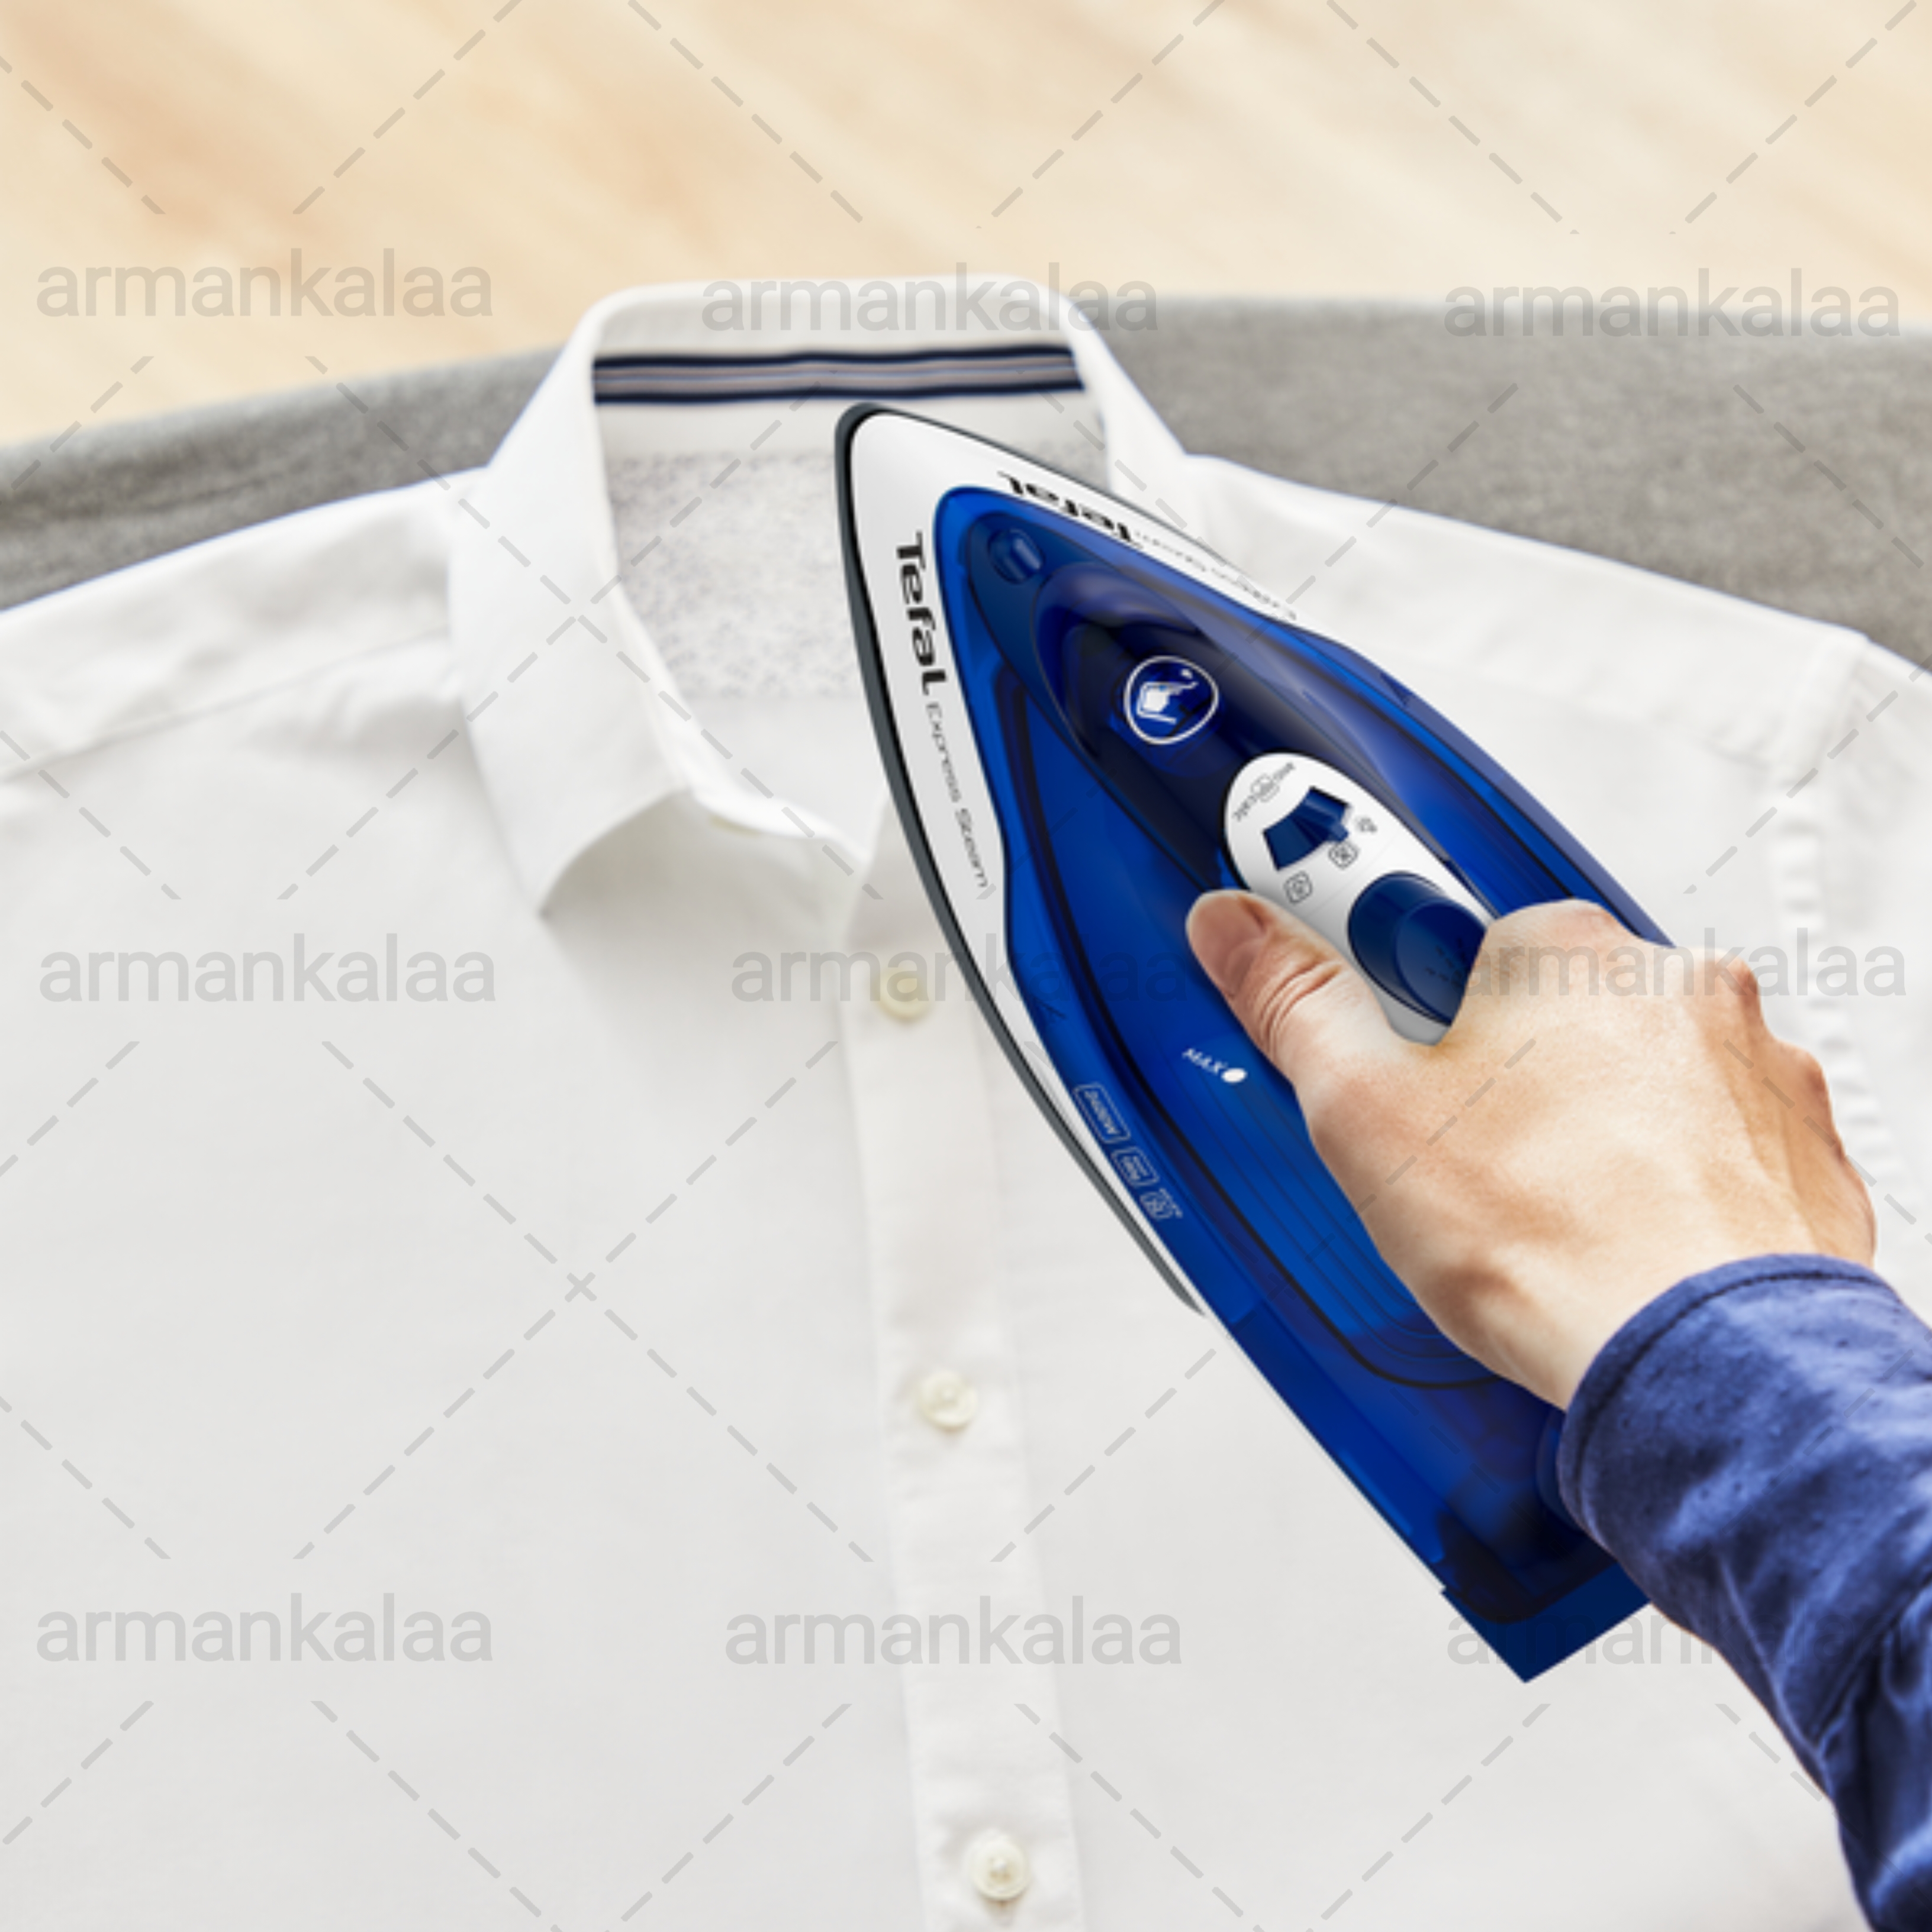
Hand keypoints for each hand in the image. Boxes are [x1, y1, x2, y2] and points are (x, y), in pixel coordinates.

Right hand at [1185, 893, 1875, 1406]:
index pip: (1458, 939)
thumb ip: (1296, 1004)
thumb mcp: (1367, 1114)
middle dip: (1503, 1074)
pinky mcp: (1797, 1150)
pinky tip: (1621, 1236)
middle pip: (1551, 1009)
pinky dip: (1670, 1179)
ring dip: (1594, 1124)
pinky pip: (1713, 1143)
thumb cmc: (1559, 1240)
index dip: (1410, 1009)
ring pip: (1639, 1075)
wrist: (1708, 1362)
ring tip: (1543, 1212)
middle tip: (1461, 1159)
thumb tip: (1238, 931)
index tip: (1392, 1057)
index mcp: (1565, 953)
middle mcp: (1675, 986)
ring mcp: (1750, 1066)